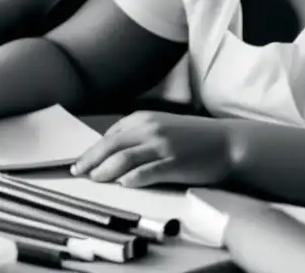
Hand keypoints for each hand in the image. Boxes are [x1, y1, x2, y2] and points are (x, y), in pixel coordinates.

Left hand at [70, 111, 235, 188]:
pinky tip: (124, 184)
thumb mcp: (163, 128)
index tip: (82, 162)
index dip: (93, 150)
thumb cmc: (195, 138)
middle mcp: (151, 129)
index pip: (111, 135)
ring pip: (125, 158)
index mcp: (145, 120)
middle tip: (77, 172)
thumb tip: (114, 152)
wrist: (227, 143)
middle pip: (111, 145)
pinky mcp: (175, 163)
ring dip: (105, 169)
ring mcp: (163, 146)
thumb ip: (139, 136)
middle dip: (90, 160)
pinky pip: (149, 171)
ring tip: (95, 179)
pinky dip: (134, 177)